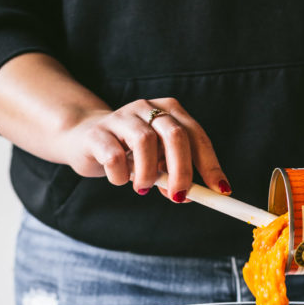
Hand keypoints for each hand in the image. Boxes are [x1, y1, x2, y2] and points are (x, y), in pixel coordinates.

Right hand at [57, 97, 231, 201]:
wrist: (84, 139)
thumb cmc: (129, 153)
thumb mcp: (157, 162)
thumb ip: (173, 175)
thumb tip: (190, 196)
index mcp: (169, 111)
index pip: (197, 135)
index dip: (210, 165)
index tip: (219, 191)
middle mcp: (147, 107)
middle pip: (175, 135)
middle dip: (182, 170)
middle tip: (179, 197)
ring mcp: (121, 116)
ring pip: (145, 142)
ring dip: (148, 174)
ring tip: (142, 188)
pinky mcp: (98, 132)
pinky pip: (114, 157)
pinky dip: (121, 177)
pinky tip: (119, 179)